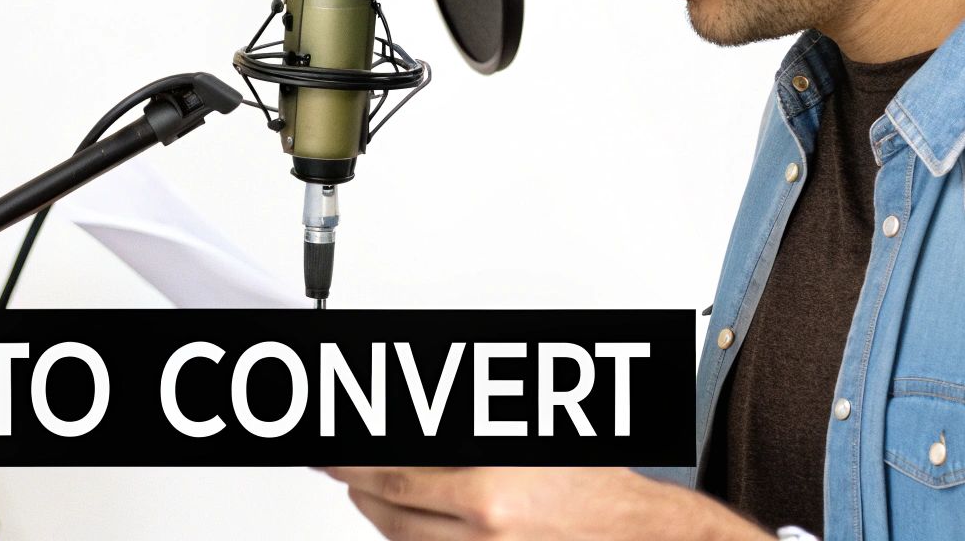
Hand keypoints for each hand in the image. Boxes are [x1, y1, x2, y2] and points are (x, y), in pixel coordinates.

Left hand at [320, 466, 770, 540]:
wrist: (635, 531)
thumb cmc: (590, 479)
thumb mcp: (525, 438)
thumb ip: (464, 436)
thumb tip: (408, 433)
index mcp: (485, 487)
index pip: (390, 475)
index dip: (349, 462)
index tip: (329, 451)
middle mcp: (481, 531)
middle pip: (387, 513)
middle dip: (359, 487)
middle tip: (343, 468)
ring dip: (383, 516)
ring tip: (374, 492)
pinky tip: (411, 523)